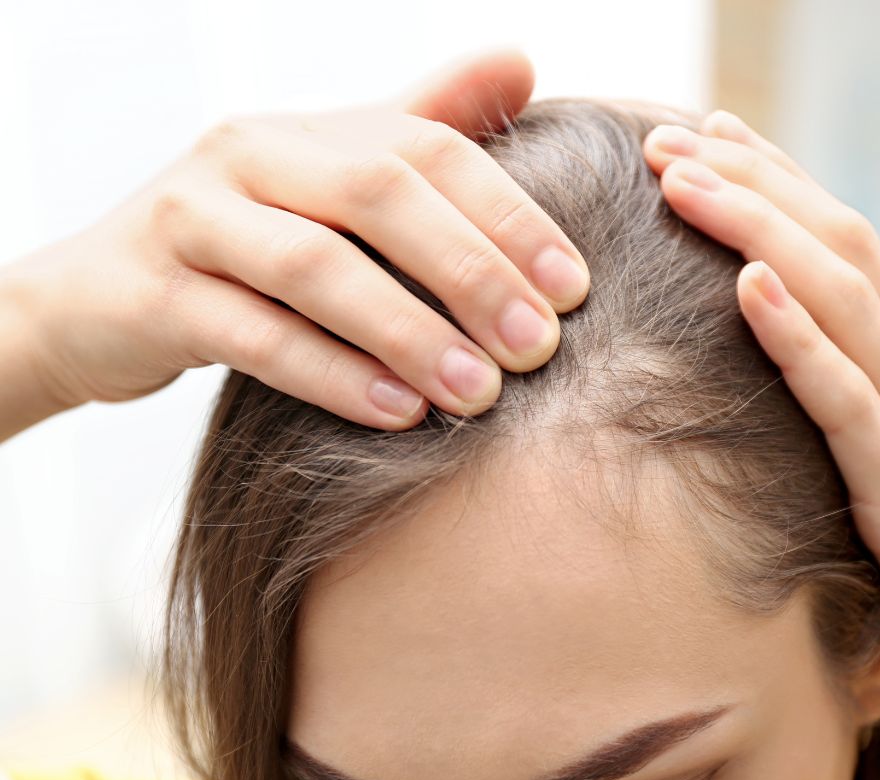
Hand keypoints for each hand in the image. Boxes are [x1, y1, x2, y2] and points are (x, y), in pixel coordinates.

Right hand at [1, 48, 588, 433]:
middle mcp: (249, 155)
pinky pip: (252, 334)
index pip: (428, 150)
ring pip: (315, 267)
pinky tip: (397, 413)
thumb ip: (422, 127)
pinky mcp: (152, 294)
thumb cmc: (245, 245)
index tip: (577, 290)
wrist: (96, 299)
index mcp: (308, 129)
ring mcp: (192, 220)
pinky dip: (332, 374)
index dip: (510, 216)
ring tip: (480, 392)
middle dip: (471, 272)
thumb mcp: (330, 182)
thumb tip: (522, 61)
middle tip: (539, 349)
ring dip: (410, 331)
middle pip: (378, 195)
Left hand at [641, 113, 879, 741]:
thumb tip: (813, 386)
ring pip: (839, 301)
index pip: (848, 250)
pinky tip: (749, 286)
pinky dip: (797, 338)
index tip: (715, 142)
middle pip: (837, 249)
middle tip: (673, 137)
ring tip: (685, 179)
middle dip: (752, 184)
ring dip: (757, 231)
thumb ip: (875, 416)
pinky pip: (848, 400)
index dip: (781, 188)